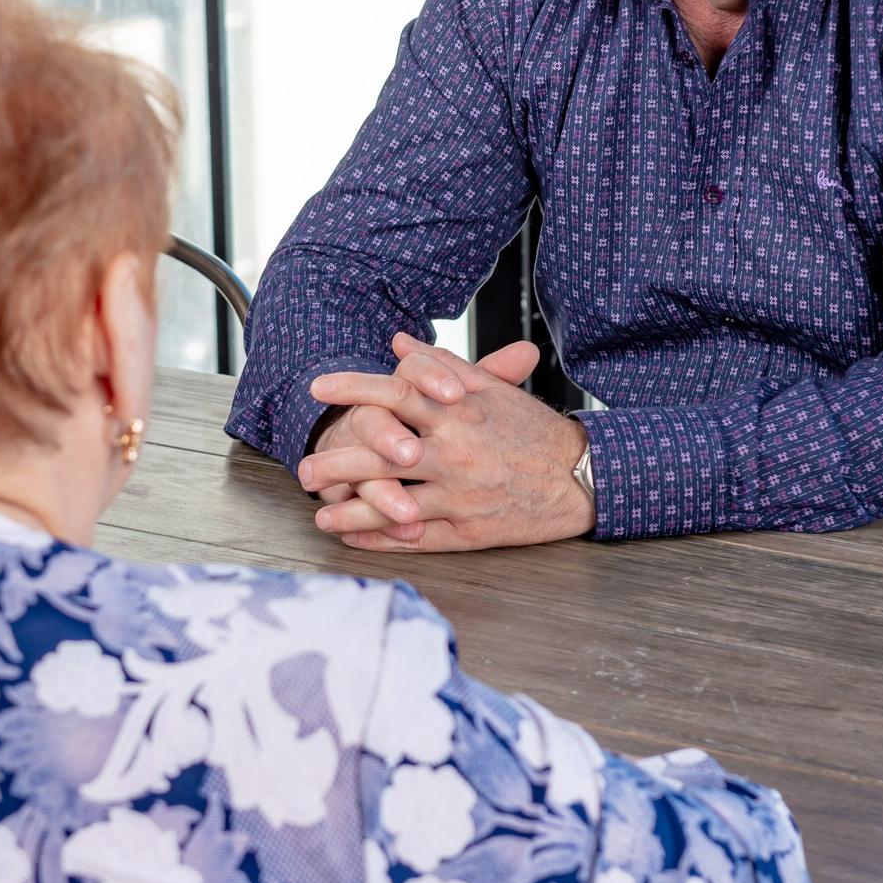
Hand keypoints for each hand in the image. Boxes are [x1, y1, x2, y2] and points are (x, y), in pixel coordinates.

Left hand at [303, 334, 590, 550]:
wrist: (580, 476)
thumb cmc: (534, 430)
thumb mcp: (493, 389)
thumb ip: (442, 366)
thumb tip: (400, 344)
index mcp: (458, 412)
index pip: (395, 393)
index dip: (352, 389)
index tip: (316, 388)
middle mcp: (454, 452)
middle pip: (381, 453)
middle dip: (336, 461)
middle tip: (302, 469)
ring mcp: (459, 494)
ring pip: (392, 502)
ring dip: (351, 508)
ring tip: (320, 514)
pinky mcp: (469, 530)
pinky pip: (415, 537)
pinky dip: (381, 538)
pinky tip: (355, 536)